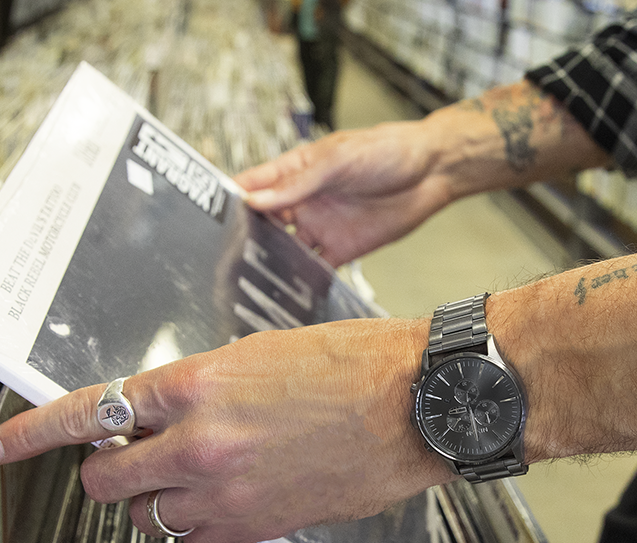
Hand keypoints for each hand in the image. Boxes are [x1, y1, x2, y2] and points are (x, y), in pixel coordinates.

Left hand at [0, 318, 452, 542]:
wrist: (416, 403)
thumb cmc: (352, 364)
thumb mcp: (258, 353)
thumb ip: (197, 386)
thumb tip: (159, 409)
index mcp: (196, 384)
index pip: (88, 410)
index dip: (30, 434)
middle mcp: (200, 442)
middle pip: (107, 480)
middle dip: (109, 470)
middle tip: (131, 458)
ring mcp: (226, 490)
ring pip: (149, 516)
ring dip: (157, 499)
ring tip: (196, 474)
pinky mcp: (256, 526)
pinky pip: (193, 542)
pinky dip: (195, 528)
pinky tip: (224, 501)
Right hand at [235, 81, 613, 268]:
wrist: (432, 171)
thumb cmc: (386, 150)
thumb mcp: (338, 159)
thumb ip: (298, 183)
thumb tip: (255, 200)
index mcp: (292, 173)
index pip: (250, 188)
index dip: (228, 203)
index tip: (204, 222)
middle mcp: (300, 203)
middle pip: (260, 227)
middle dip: (240, 244)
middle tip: (220, 265)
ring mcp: (318, 228)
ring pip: (282, 253)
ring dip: (267, 267)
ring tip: (246, 286)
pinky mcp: (340, 250)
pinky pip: (313, 271)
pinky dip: (300, 284)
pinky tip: (286, 297)